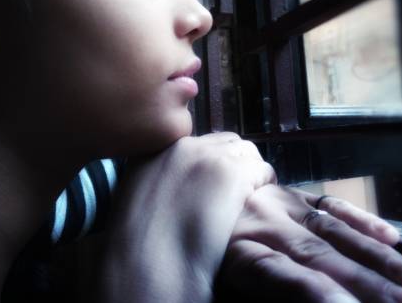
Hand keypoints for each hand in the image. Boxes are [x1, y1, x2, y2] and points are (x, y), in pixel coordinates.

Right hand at [94, 133, 276, 302]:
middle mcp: (183, 146)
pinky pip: (262, 169)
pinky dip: (265, 182)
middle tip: (240, 187)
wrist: (150, 261)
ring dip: (252, 170)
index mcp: (157, 149)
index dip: (213, 160)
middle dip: (236, 161)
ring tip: (252, 193)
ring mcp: (208, 156)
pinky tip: (259, 201)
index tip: (218, 180)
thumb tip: (178, 186)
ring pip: (247, 151)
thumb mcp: (136, 197)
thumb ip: (158, 180)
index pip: (198, 142)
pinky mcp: (232, 173)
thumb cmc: (140, 243)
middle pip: (225, 141)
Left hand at [216, 185, 401, 302]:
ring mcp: (278, 204)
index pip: (286, 277)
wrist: (185, 194)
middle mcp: (263, 225)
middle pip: (319, 257)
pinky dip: (358, 219)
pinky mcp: (287, 192)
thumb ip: (267, 283)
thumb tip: (318, 290)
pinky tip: (390, 235)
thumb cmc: (200, 253)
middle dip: (367, 283)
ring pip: (331, 230)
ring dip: (376, 256)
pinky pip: (325, 202)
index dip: (320, 293)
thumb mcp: (220, 278)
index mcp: (240, 252)